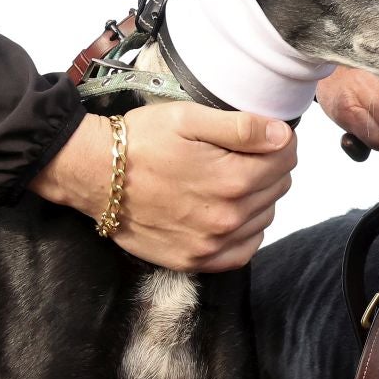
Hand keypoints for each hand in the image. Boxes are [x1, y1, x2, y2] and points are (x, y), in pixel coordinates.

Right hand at [31, 104, 296, 271]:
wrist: (93, 174)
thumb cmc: (140, 141)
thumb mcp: (189, 118)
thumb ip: (241, 128)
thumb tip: (282, 136)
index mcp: (232, 180)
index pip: (286, 159)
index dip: (281, 141)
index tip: (267, 134)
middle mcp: (227, 218)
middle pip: (278, 188)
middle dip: (270, 166)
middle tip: (246, 153)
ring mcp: (211, 244)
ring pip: (264, 217)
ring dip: (259, 197)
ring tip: (232, 179)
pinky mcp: (194, 260)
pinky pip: (243, 251)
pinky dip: (246, 231)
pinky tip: (231, 213)